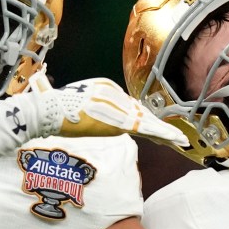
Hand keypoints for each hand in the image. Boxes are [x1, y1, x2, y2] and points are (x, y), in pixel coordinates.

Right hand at [13, 75, 190, 148]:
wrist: (48, 110)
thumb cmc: (53, 109)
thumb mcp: (72, 103)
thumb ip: (86, 107)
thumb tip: (87, 115)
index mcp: (105, 87)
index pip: (128, 106)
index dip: (142, 119)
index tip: (154, 129)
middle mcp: (115, 94)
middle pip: (141, 113)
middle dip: (158, 126)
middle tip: (176, 136)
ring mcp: (118, 106)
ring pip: (146, 120)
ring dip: (164, 131)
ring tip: (180, 141)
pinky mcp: (119, 120)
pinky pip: (145, 128)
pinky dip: (162, 133)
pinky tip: (174, 139)